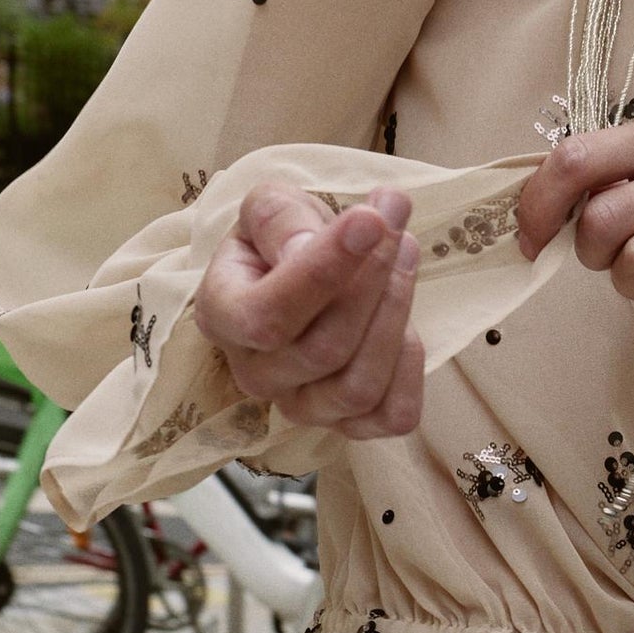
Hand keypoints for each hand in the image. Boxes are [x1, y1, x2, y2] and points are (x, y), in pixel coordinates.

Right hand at [196, 183, 423, 439]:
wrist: (305, 270)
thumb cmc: (283, 237)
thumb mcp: (270, 207)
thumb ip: (280, 219)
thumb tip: (307, 247)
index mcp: (222, 315)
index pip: (269, 315)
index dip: (324, 271)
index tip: (370, 220)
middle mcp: (254, 374)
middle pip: (325, 350)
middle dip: (374, 282)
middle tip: (395, 227)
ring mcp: (300, 406)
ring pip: (358, 388)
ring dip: (396, 315)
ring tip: (406, 253)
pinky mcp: (349, 425)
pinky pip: (391, 417)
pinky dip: (411, 370)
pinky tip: (408, 324)